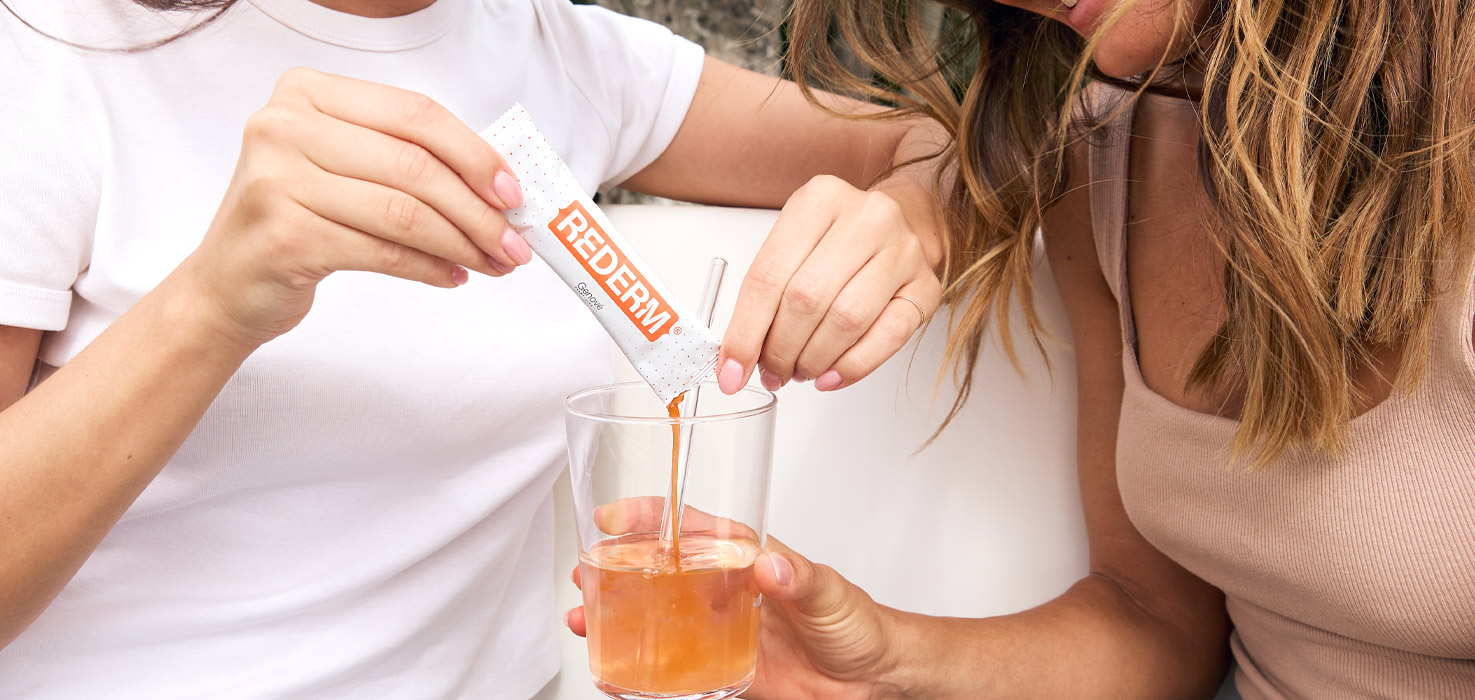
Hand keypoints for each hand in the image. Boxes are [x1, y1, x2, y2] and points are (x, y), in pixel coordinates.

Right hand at [178, 68, 532, 346]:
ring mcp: (277, 179)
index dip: (475, 154)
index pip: (415, 114)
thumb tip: (498, 186)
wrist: (226, 284)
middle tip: (514, 242)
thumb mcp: (344, 169)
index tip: (513, 192)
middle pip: (415, 165)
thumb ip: (407, 160)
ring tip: (492, 263)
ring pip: (404, 212)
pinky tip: (452, 276)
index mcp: (308, 93)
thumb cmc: (297, 220)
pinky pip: (383, 252)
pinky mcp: (283, 235)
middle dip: (478, 210)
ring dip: (462, 243)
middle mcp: (284, 126)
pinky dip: (429, 268)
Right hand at [564, 499, 896, 699]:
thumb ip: (800, 579)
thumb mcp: (830, 593)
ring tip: (584, 618)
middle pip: (656, 567)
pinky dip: (637, 669)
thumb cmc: (855, 624)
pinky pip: (669, 667)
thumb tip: (768, 564)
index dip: (647, 516)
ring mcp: (715, 628)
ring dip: (613, 614)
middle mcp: (722, 588)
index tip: (612, 518)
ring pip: (653, 615)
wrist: (870, 679)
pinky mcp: (717, 667)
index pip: (688, 524)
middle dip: (613, 566)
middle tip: (585, 573)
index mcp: (744, 555)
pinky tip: (614, 671)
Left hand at [716, 175, 941, 393]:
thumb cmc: (840, 240)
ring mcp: (903, 250)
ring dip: (813, 360)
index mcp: (820, 199)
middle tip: (770, 371)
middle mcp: (866, 218)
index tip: (731, 370)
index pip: (769, 275)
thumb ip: (764, 297)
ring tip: (799, 372)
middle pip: (806, 299)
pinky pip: (888, 336)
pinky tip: (830, 376)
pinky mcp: (926, 286)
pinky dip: (852, 366)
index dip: (745, 331)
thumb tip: (737, 360)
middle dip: (779, 350)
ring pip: (846, 320)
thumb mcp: (794, 246)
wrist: (906, 223)